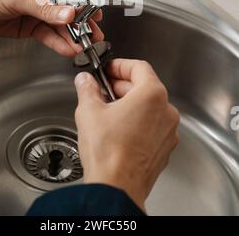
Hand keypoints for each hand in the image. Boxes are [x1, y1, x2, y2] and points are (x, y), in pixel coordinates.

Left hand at [0, 0, 102, 55]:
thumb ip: (44, 9)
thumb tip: (68, 15)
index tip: (93, 10)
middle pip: (70, 8)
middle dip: (83, 21)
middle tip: (94, 32)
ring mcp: (40, 11)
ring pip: (61, 24)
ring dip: (73, 35)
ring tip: (84, 44)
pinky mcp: (33, 26)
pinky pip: (49, 35)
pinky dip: (59, 43)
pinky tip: (68, 48)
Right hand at [74, 59, 179, 211]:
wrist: (117, 189)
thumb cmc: (108, 153)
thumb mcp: (89, 111)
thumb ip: (88, 89)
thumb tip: (85, 81)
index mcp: (152, 95)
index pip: (139, 67)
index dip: (120, 65)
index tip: (108, 69)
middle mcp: (166, 111)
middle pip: (145, 86)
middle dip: (121, 86)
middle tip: (103, 90)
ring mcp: (168, 131)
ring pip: (150, 107)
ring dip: (130, 104)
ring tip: (108, 111)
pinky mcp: (164, 148)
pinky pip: (153, 125)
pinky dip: (138, 122)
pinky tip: (119, 130)